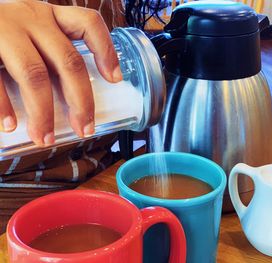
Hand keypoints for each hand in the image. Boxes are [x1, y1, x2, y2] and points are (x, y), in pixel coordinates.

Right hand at [0, 0, 121, 146]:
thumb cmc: (4, 35)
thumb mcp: (31, 37)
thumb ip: (50, 59)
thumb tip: (73, 103)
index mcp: (51, 17)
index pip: (88, 24)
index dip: (106, 51)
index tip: (116, 79)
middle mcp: (32, 18)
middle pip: (69, 62)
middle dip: (81, 101)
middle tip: (84, 129)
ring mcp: (5, 29)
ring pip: (35, 75)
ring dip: (43, 113)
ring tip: (45, 138)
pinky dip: (4, 107)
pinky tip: (10, 126)